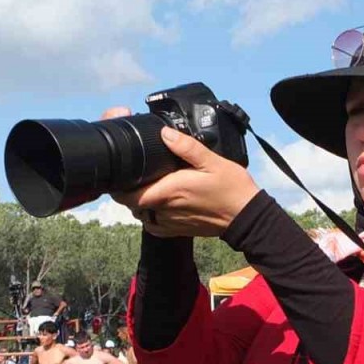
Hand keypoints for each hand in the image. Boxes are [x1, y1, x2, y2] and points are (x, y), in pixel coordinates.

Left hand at [104, 107, 260, 237]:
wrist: (246, 216)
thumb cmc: (231, 189)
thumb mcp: (212, 161)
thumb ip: (186, 147)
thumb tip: (164, 133)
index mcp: (168, 191)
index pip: (127, 194)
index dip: (117, 183)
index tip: (121, 169)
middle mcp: (164, 210)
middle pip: (130, 202)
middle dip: (128, 188)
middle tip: (136, 171)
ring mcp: (169, 222)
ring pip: (140, 212)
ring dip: (139, 200)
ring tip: (149, 183)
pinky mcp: (176, 230)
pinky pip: (152, 225)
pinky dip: (149, 214)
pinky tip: (158, 202)